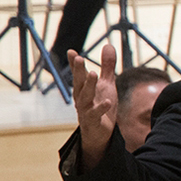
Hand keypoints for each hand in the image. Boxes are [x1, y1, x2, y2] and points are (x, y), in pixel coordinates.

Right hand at [70, 45, 117, 169]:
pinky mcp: (93, 122)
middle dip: (78, 71)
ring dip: (89, 86)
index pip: (79, 74)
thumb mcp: (107, 84)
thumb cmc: (101, 106)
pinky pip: (95, 114)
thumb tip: (108, 45)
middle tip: (78, 58)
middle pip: (78, 83)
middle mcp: (82, 98)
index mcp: (84, 89)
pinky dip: (101, 108)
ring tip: (94, 74)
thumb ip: (107, 67)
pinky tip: (108, 101)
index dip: (74, 64)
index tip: (71, 52)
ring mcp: (85, 110)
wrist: (100, 134)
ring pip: (85, 97)